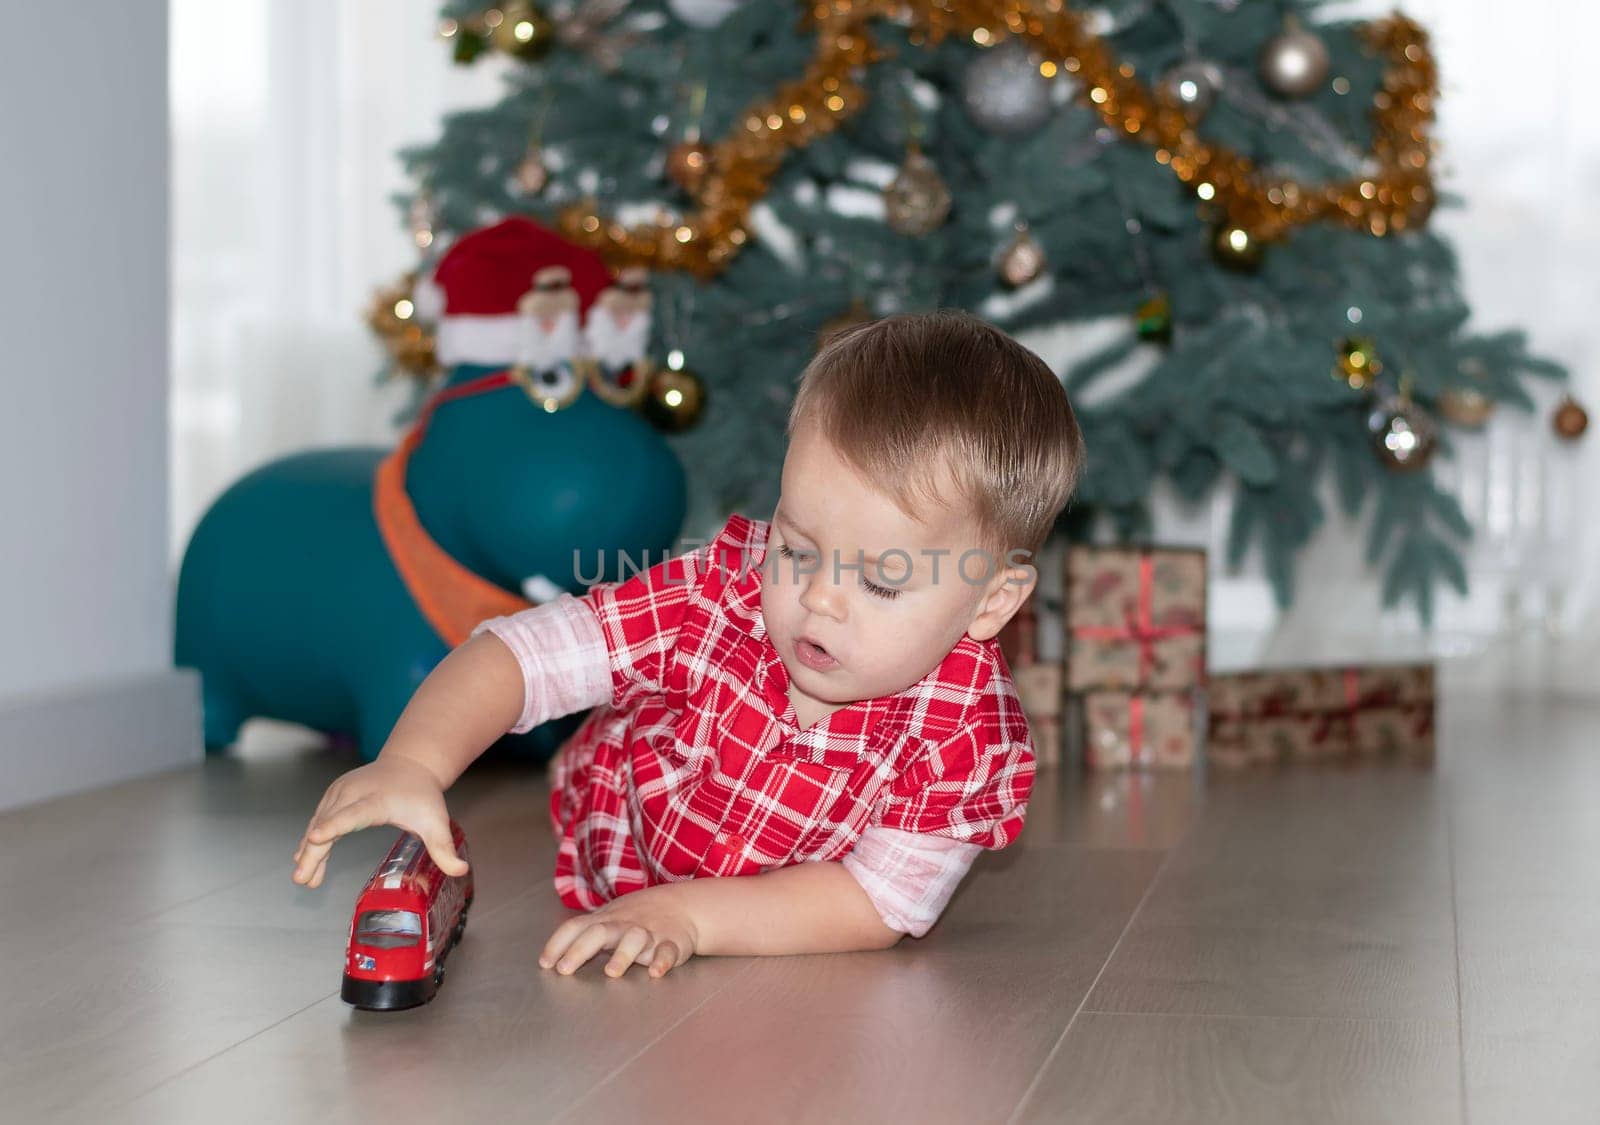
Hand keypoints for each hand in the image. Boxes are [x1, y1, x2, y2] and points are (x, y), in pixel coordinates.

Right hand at [291, 754, 467, 887]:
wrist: (410, 766)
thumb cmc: (422, 796)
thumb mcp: (436, 822)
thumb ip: (444, 848)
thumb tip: (460, 871)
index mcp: (377, 800)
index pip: (353, 814)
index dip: (334, 827)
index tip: (316, 837)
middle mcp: (354, 793)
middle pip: (328, 823)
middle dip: (313, 851)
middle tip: (302, 878)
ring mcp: (340, 793)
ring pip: (318, 824)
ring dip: (308, 852)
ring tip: (305, 879)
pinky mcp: (333, 796)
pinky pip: (319, 821)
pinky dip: (311, 842)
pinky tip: (305, 862)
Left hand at [539, 885, 698, 979]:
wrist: (684, 906)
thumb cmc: (637, 917)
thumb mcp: (609, 919)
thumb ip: (585, 935)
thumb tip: (552, 957)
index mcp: (605, 920)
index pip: (576, 926)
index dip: (558, 943)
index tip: (545, 963)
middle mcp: (624, 925)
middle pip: (600, 932)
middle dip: (581, 949)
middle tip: (565, 969)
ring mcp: (649, 933)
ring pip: (635, 939)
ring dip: (623, 954)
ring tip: (612, 972)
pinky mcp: (671, 943)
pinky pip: (667, 951)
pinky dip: (662, 960)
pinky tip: (655, 971)